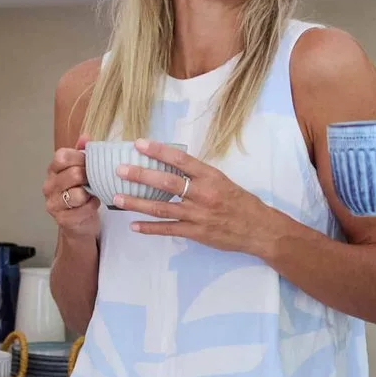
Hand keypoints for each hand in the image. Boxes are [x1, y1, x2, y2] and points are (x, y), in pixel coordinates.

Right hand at [43, 140, 102, 246]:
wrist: (79, 223)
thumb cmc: (80, 192)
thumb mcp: (81, 170)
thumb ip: (82, 153)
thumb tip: (85, 136)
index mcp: (52, 170)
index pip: (62, 157)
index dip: (80, 158)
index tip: (90, 162)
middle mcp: (48, 186)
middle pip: (73, 174)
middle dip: (89, 176)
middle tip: (95, 180)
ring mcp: (53, 204)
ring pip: (78, 194)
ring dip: (90, 193)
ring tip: (93, 193)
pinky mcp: (62, 219)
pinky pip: (83, 209)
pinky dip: (92, 206)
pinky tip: (92, 204)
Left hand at [113, 141, 280, 257]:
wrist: (258, 228)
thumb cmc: (239, 201)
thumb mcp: (222, 180)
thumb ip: (197, 175)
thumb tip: (170, 165)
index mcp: (209, 176)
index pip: (180, 159)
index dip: (158, 151)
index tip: (138, 144)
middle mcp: (202, 193)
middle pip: (166, 182)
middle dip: (140, 175)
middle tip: (120, 170)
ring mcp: (197, 214)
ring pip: (161, 207)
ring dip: (137, 203)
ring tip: (117, 198)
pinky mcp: (195, 232)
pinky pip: (168, 229)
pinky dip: (149, 228)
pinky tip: (134, 226)